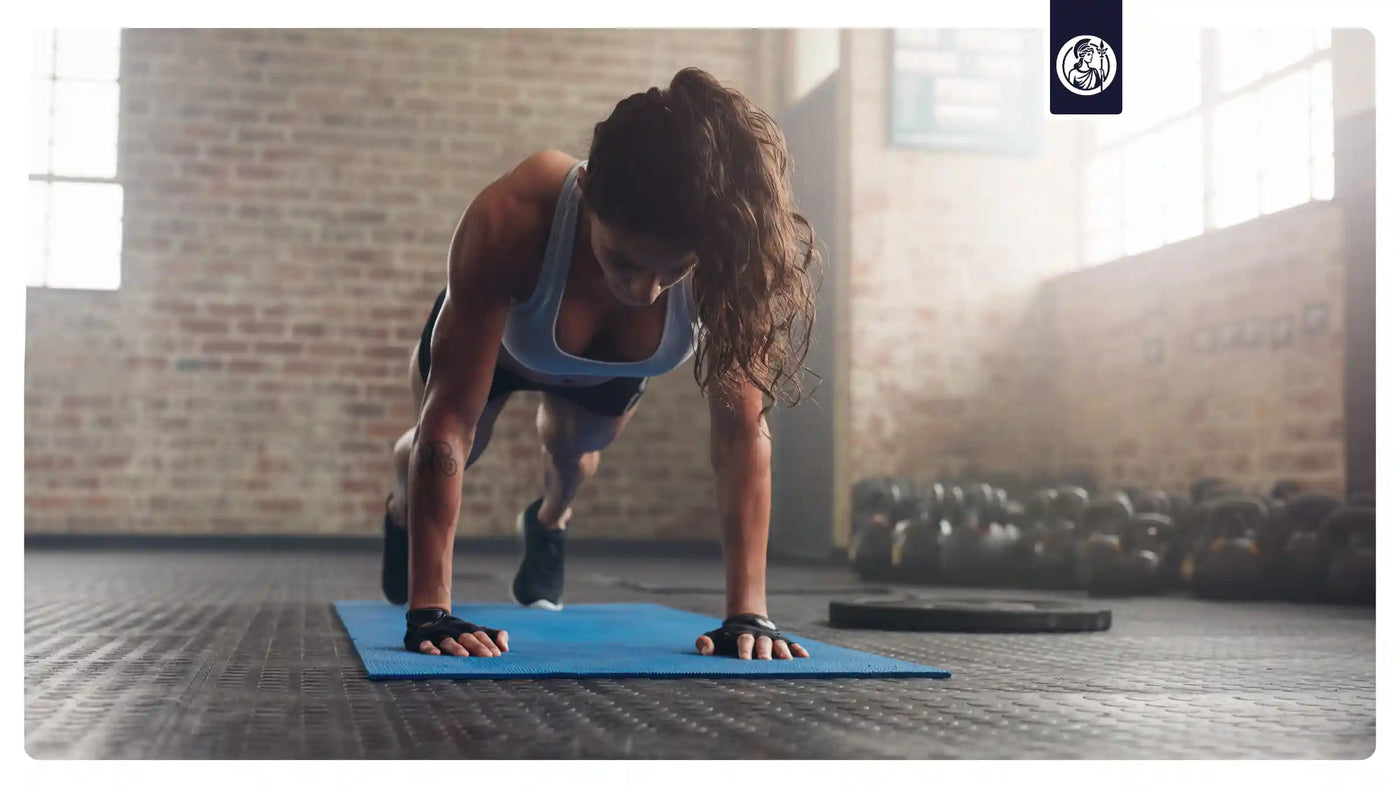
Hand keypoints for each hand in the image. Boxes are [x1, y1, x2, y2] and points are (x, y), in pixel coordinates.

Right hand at [404, 607, 509, 656]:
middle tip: (487, 657)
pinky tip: (436, 654)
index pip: (481, 635)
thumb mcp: (475, 632)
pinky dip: (430, 648)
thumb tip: (506, 648)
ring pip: (448, 641)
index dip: (490, 644)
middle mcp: (454, 632)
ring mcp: (438, 635)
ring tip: (465, 655)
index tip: (497, 655)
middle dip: (478, 646)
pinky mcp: (422, 640)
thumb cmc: (457, 632)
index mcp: (468, 630)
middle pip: (467, 637)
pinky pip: (425, 644)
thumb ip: (493, 637)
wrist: (426, 618)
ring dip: (456, 648)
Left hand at [695, 613, 809, 659]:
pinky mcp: (781, 640)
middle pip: (763, 643)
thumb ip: (706, 642)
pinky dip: (797, 649)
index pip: (744, 641)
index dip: (744, 649)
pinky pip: (791, 644)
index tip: (744, 659)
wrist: (744, 620)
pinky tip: (804, 657)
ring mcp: (771, 638)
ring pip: (778, 644)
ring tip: (787, 661)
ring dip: (782, 651)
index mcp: (742, 636)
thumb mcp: (715, 637)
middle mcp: (759, 637)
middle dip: (764, 652)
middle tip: (765, 661)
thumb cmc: (727, 637)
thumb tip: (705, 649)